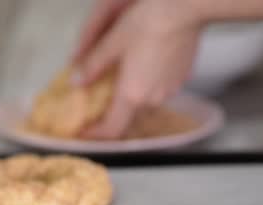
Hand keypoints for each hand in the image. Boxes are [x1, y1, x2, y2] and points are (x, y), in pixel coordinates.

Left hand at [73, 0, 203, 138]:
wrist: (186, 10)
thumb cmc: (149, 22)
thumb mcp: (113, 42)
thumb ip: (93, 65)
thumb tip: (77, 81)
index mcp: (132, 95)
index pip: (112, 130)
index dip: (96, 135)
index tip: (85, 131)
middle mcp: (153, 99)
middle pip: (129, 117)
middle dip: (113, 113)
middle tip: (99, 101)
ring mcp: (170, 91)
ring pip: (146, 103)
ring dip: (133, 97)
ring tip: (123, 79)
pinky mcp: (182, 80)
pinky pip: (160, 89)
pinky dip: (149, 85)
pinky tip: (145, 65)